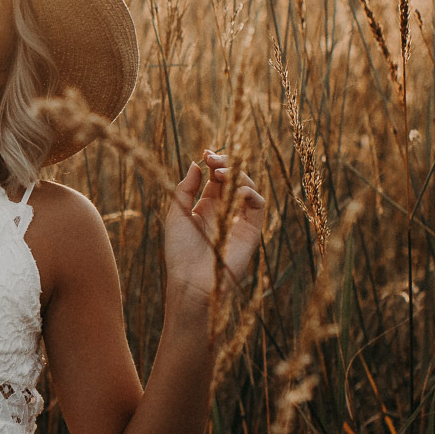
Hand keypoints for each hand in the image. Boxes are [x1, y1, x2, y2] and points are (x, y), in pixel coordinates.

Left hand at [164, 148, 266, 303]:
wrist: (191, 280)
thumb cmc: (179, 250)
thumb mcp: (177, 213)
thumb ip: (186, 189)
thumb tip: (196, 164)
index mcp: (206, 206)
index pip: (216, 178)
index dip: (214, 163)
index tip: (206, 153)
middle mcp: (225, 210)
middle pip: (233, 178)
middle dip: (225, 164)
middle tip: (214, 159)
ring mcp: (238, 219)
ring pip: (247, 188)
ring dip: (237, 175)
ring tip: (220, 172)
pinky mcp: (251, 230)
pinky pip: (257, 205)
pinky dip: (249, 193)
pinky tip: (235, 190)